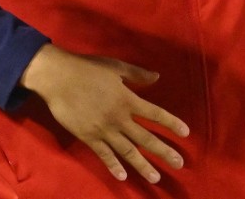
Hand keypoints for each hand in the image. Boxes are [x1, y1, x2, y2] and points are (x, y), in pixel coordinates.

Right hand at [20, 44, 188, 182]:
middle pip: (146, 138)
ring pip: (128, 151)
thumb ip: (137, 74)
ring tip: (155, 177)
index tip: (185, 133)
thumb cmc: (88, 69)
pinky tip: (123, 177)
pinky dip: (113, 166)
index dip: (171, 124)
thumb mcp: (116, 67)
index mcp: (128, 99)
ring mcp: (104, 130)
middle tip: (179, 164)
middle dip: (164, 152)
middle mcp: (120, 118)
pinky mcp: (89, 137)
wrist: (59, 78)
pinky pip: (104, 155)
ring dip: (143, 165)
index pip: (155, 114)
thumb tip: (157, 77)